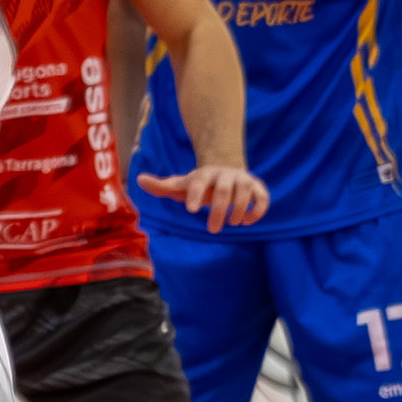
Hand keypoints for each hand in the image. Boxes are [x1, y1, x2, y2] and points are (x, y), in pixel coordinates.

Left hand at [137, 163, 270, 233]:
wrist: (226, 171)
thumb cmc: (199, 184)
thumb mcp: (180, 185)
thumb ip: (161, 186)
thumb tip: (138, 180)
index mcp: (204, 174)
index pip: (197, 182)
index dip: (194, 194)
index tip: (190, 210)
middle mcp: (225, 175)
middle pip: (222, 192)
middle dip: (217, 212)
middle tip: (212, 230)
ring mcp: (242, 180)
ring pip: (244, 193)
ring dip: (239, 211)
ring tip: (232, 223)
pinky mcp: (257, 188)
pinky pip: (263, 198)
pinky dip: (258, 211)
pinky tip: (247, 221)